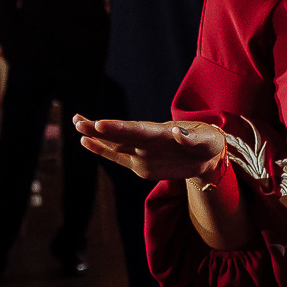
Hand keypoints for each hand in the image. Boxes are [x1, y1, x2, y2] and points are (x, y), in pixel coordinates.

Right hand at [72, 115, 226, 182]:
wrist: (208, 154)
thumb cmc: (210, 142)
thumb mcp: (209, 141)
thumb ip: (193, 138)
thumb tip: (177, 132)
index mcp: (162, 132)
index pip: (137, 130)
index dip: (118, 128)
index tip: (100, 125)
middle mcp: (148, 140)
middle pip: (120, 133)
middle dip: (100, 128)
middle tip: (78, 121)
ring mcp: (142, 151)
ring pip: (115, 143)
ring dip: (95, 135)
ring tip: (76, 123)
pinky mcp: (140, 164)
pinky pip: (119, 158)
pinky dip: (103, 150)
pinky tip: (86, 143)